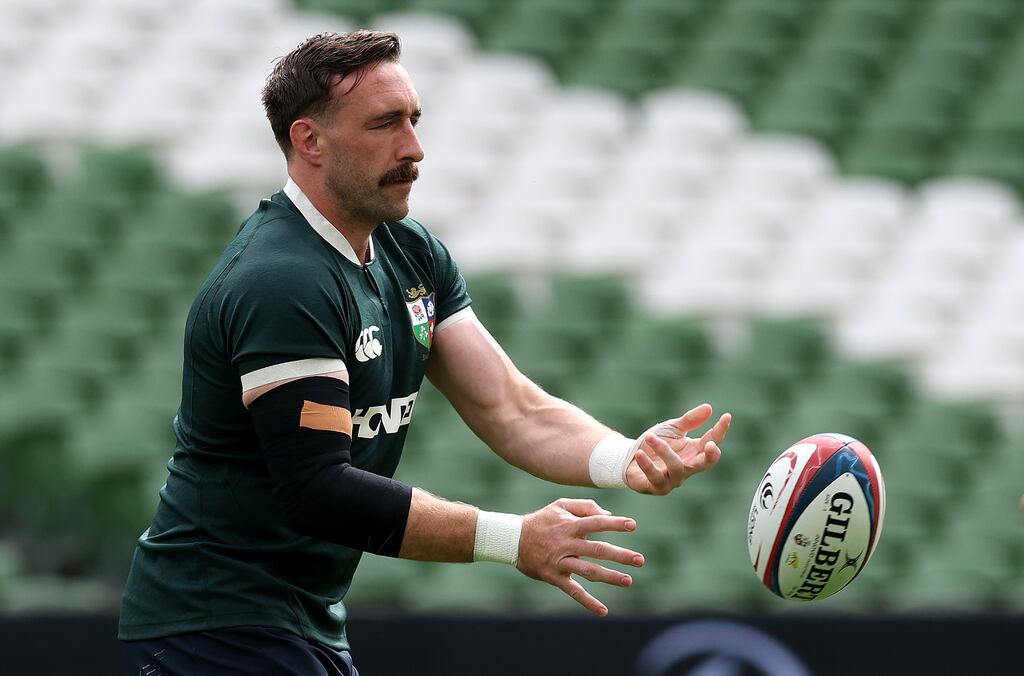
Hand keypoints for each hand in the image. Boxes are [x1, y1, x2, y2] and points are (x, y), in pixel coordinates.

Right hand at [516, 498, 644, 616]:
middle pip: (597, 549)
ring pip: (588, 570)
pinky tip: (603, 611)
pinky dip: (588, 602)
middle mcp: (566, 544)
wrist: (513, 539)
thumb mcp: (560, 505)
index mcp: (570, 525)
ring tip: (628, 580)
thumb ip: (585, 506)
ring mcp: (560, 562)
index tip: (632, 525)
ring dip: (609, 576)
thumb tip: (607, 514)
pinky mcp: (554, 577)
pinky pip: (573, 591)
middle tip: (639, 560)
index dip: (614, 524)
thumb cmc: (542, 520)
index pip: (596, 523)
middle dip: (619, 555)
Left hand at [625, 403, 729, 494]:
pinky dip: (647, 465)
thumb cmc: (655, 444)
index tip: (726, 417)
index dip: (720, 430)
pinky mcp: (657, 487)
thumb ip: (690, 420)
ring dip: (664, 450)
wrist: (630, 458)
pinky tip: (639, 454)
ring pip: (676, 467)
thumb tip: (709, 408)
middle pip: (705, 464)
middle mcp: (688, 467)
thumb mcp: (672, 429)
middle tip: (711, 445)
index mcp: (694, 452)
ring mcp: (673, 479)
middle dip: (710, 456)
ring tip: (650, 437)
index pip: (712, 441)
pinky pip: (655, 477)